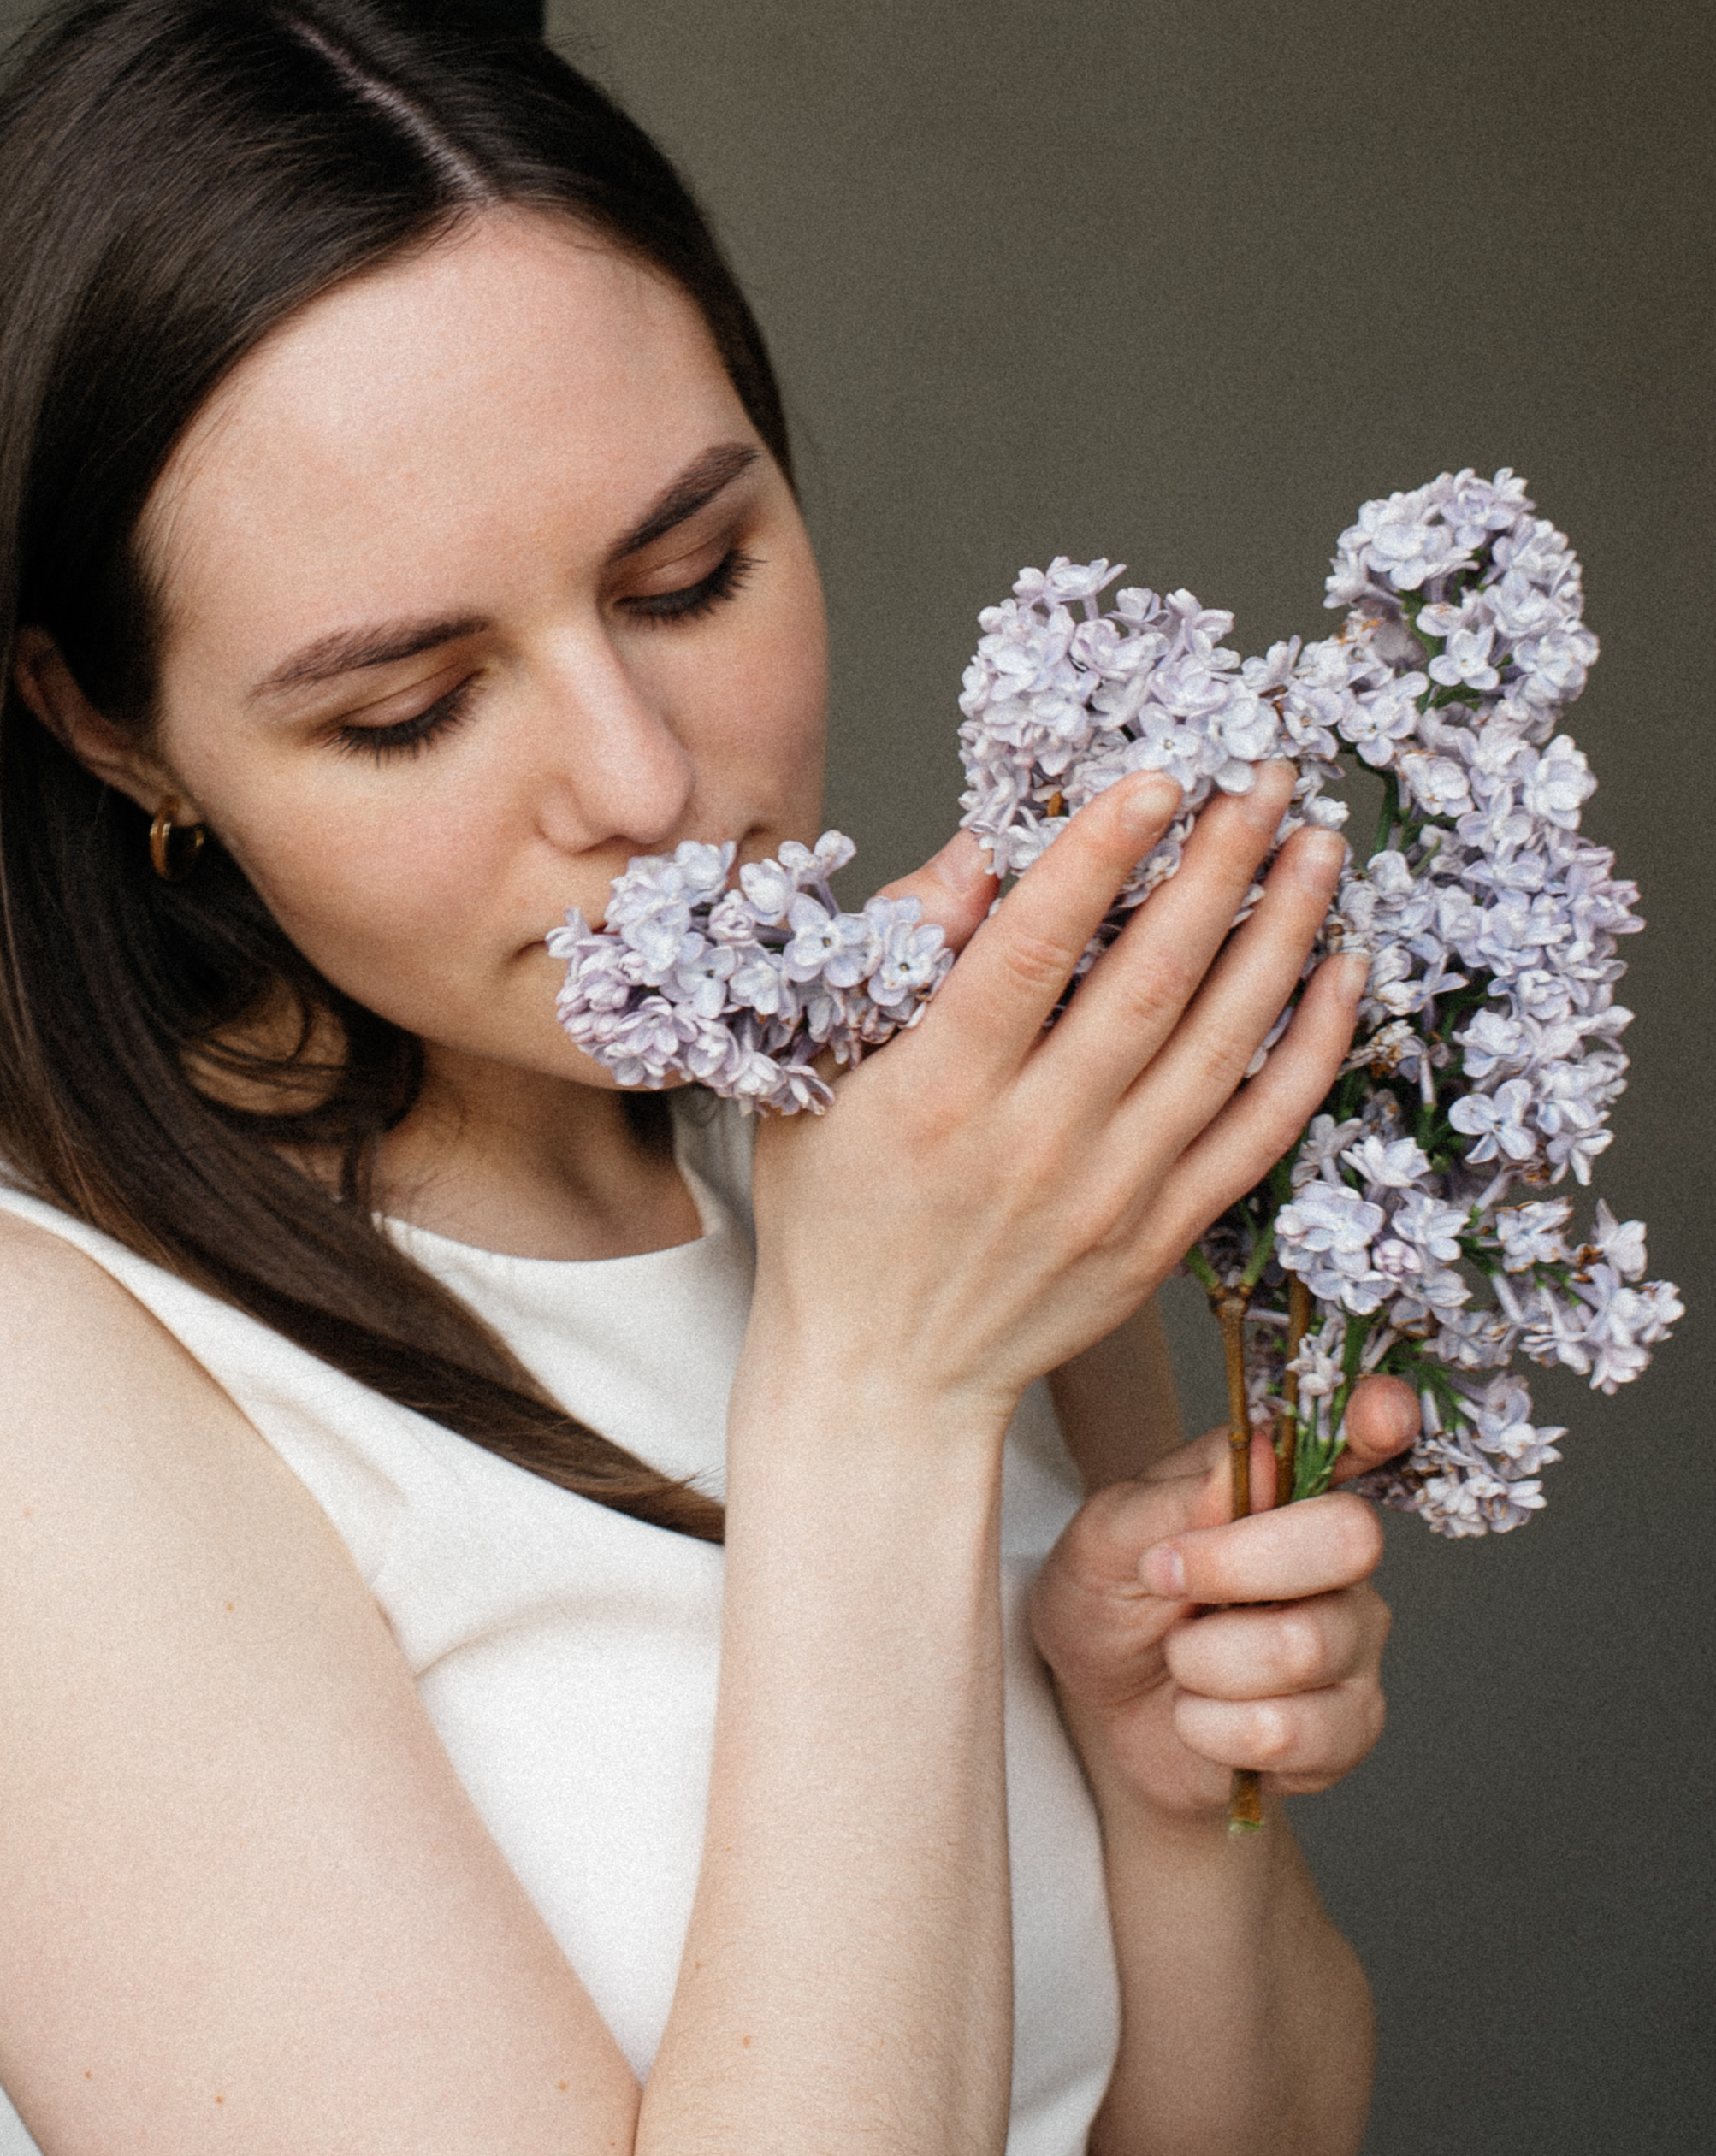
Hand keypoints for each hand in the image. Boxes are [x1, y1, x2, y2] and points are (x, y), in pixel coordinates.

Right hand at [744, 767, 1367, 1436]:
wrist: (885, 1378)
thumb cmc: (836, 1215)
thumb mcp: (815, 1077)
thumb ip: (895, 960)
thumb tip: (978, 857)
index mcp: (943, 1089)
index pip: (1034, 948)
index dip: (1102, 854)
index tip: (1160, 777)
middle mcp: (1039, 1139)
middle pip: (1152, 980)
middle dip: (1221, 864)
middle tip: (1267, 779)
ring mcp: (1115, 1192)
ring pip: (1224, 1044)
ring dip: (1283, 934)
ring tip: (1319, 847)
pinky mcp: (1164, 1236)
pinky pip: (1260, 1131)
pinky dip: (1312, 1050)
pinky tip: (1341, 971)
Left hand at [1027, 1378, 1414, 1822]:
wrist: (1097, 1711)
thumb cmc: (1109, 1602)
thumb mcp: (1102, 1539)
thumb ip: (1173, 1499)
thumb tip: (1256, 1461)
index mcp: (1284, 1487)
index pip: (1357, 1439)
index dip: (1379, 1420)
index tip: (1380, 1410)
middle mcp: (1337, 1559)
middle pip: (1350, 1540)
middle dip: (1235, 1565)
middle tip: (1165, 1577)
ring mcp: (1350, 1645)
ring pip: (1302, 1646)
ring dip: (1201, 1660)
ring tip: (1176, 1656)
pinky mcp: (1344, 1729)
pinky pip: (1287, 1731)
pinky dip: (1207, 1726)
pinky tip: (1195, 1713)